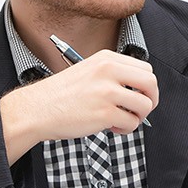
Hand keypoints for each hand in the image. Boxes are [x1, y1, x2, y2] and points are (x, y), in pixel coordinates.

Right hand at [0, 51, 158, 162]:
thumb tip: (140, 91)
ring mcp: (107, 92)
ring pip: (144, 105)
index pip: (145, 68)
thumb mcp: (88, 72)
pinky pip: (131, 123)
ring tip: (122, 120)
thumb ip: (113, 76)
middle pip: (151, 83)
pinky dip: (126, 129)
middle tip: (140, 110)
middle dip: (151, 100)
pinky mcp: (104, 113)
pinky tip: (112, 127)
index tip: (140, 96)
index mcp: (106, 59)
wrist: (37, 109)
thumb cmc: (60, 95)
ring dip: (138, 117)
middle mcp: (108, 71)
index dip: (147, 86)